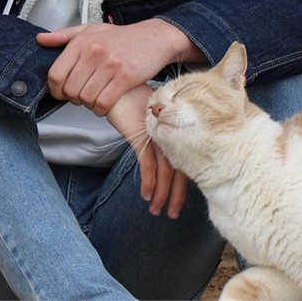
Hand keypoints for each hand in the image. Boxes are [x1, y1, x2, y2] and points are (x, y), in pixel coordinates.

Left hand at [36, 19, 198, 115]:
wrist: (154, 38)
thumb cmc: (120, 37)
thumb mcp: (90, 30)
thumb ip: (63, 36)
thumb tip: (39, 39)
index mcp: (81, 41)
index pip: (55, 74)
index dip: (54, 90)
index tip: (61, 93)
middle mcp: (94, 52)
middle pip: (70, 89)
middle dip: (73, 98)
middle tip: (81, 96)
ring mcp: (110, 64)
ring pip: (86, 98)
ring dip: (88, 104)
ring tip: (93, 98)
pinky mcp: (126, 77)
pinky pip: (104, 102)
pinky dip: (101, 109)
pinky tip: (104, 104)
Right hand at [106, 85, 188, 217]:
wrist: (117, 86)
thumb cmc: (131, 100)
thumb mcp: (148, 119)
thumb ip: (156, 134)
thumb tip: (159, 154)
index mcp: (174, 131)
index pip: (184, 162)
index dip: (182, 184)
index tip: (179, 202)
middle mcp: (169, 134)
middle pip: (179, 170)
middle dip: (176, 195)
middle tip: (173, 214)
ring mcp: (157, 135)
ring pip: (165, 171)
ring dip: (161, 194)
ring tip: (158, 211)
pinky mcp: (142, 136)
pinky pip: (148, 164)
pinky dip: (149, 182)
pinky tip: (146, 195)